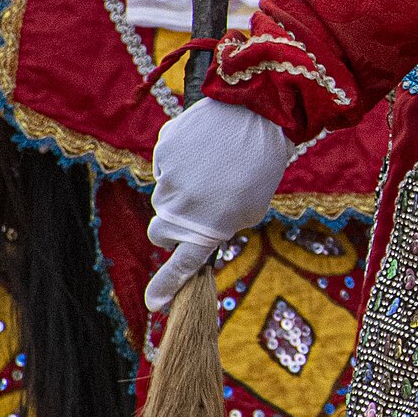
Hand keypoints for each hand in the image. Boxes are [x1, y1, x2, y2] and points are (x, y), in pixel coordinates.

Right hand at [146, 99, 293, 309]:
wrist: (263, 112)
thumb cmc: (263, 163)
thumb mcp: (251, 206)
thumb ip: (221, 226)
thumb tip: (197, 233)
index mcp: (208, 227)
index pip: (181, 266)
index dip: (166, 286)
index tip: (154, 304)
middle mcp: (182, 208)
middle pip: (162, 230)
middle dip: (175, 225)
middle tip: (202, 204)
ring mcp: (168, 178)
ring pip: (165, 193)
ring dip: (183, 187)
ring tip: (215, 163)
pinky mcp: (163, 149)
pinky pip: (165, 163)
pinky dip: (181, 158)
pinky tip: (206, 144)